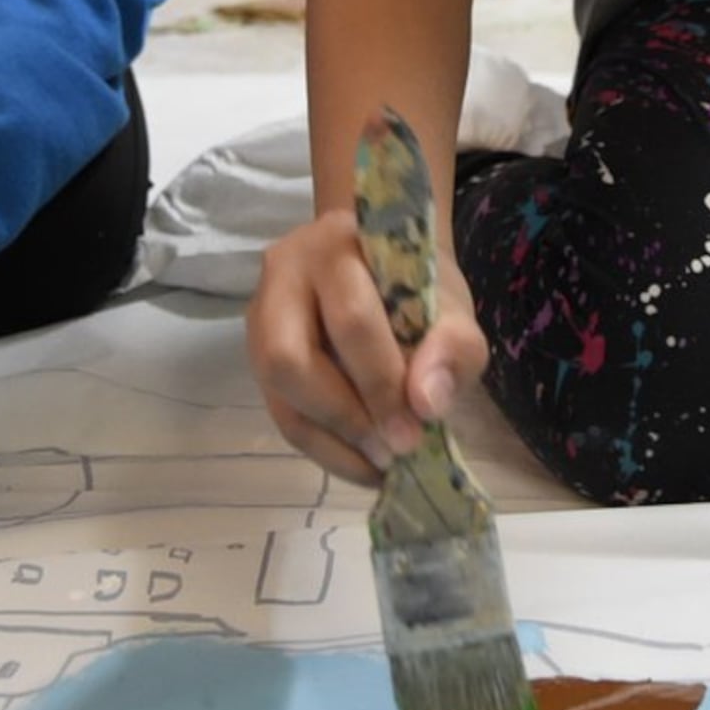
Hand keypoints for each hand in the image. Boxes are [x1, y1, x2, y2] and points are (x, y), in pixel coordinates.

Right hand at [248, 208, 483, 484]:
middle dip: (347, 416)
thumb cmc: (417, 286)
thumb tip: (424, 405)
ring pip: (277, 390)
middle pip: (290, 358)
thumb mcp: (452, 308)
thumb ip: (452, 348)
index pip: (350, 319)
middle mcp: (285, 272)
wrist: (381, 268)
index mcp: (338, 244)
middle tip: (394, 452)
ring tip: (379, 464)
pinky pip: (280, 411)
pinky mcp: (256, 353)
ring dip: (330, 439)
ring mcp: (261, 313)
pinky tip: (361, 461)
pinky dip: (322, 446)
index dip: (380, 383)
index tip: (415, 433)